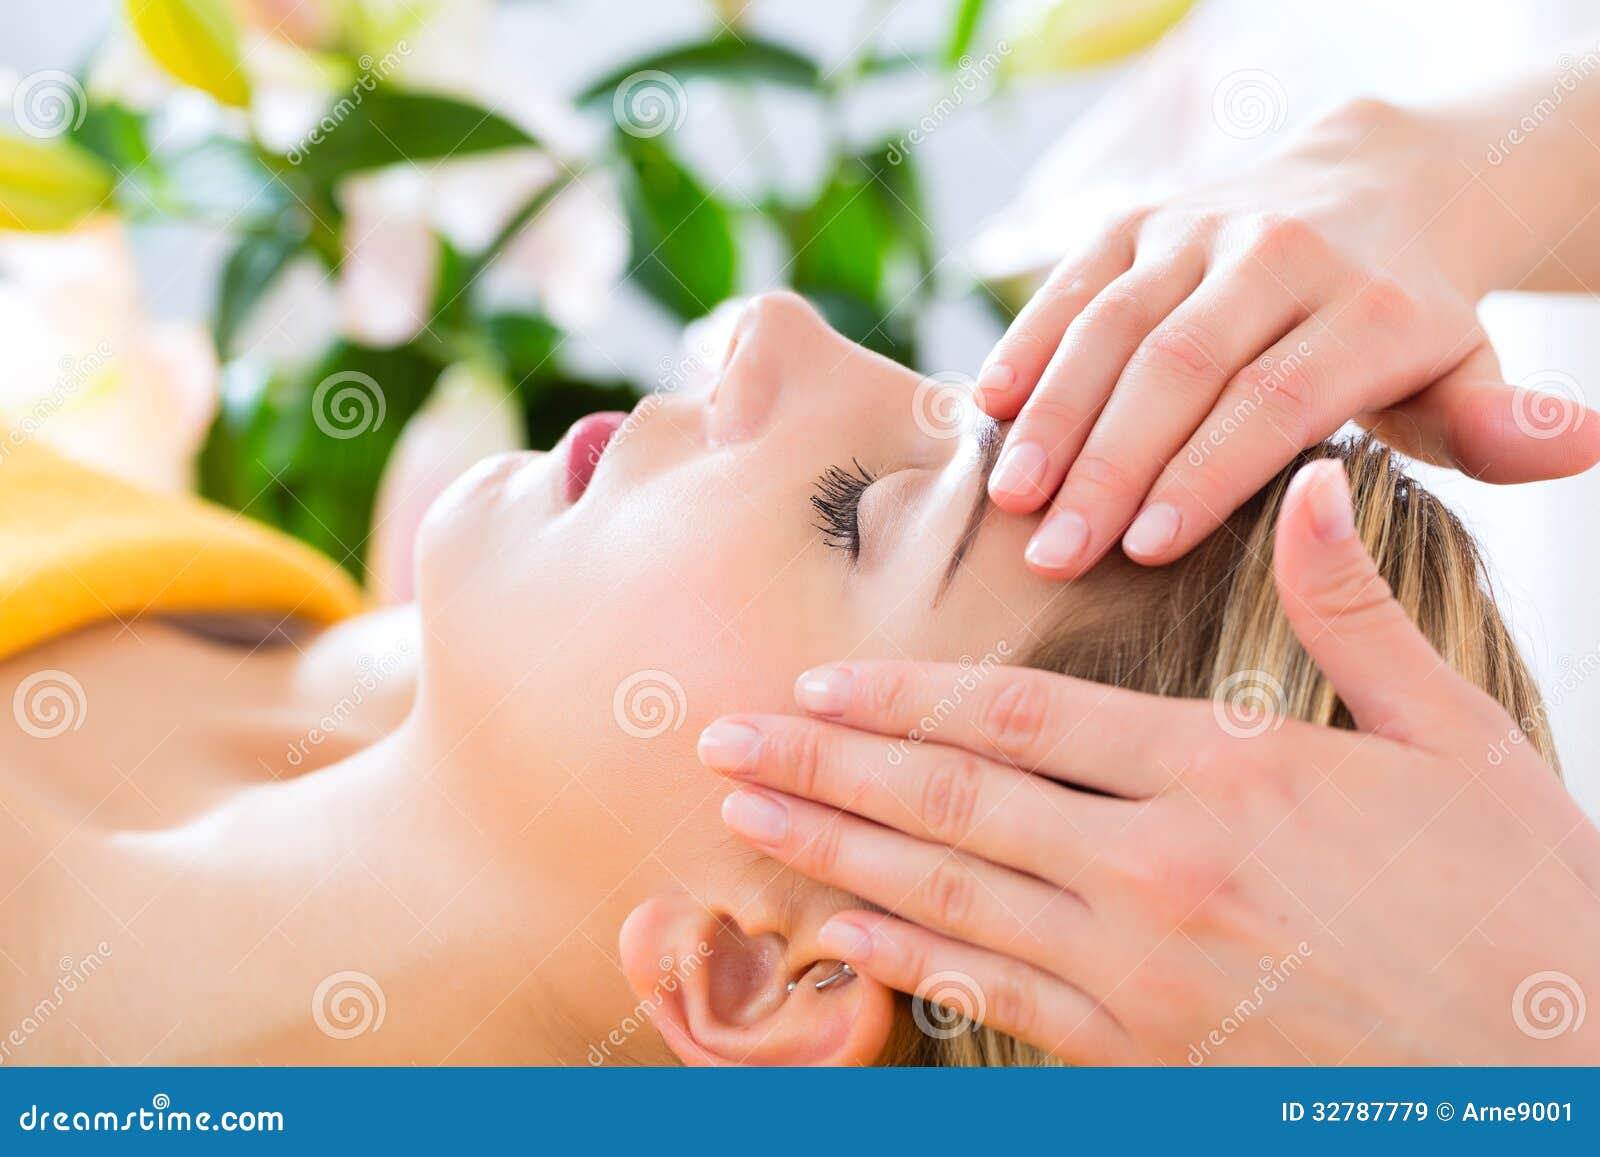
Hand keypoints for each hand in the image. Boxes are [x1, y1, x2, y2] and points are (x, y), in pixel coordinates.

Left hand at [698, 460, 1599, 1063]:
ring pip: (950, 899)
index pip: (1024, 720)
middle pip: (953, 804)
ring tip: (745, 819)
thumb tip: (1306, 486)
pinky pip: (996, 1001)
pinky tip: (841, 935)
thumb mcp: (1455, 738)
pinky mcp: (1145, 1057)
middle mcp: (1161, 871)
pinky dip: (907, 965)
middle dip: (824, 767)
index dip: (905, 698)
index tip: (818, 679)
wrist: (1559, 1067)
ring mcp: (1142, 975)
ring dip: (833, 854)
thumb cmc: (1518, 895)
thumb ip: (1353, 615)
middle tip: (720, 739)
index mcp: (1227, 776)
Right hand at [978, 98, 1599, 577]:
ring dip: (1055, 415)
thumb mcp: (1465, 374)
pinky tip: (985, 409)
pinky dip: (1027, 341)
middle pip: (1178, 365)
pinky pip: (1072, 278)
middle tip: (1054, 556)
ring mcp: (1200, 226)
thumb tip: (1575, 445)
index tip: (1143, 552)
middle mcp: (1278, 253)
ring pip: (1114, 324)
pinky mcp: (1139, 217)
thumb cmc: (1409, 321)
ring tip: (1010, 500)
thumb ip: (1499, 423)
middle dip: (1109, 466)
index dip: (1205, 474)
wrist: (1375, 185)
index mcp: (1369, 304)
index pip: (1274, 399)